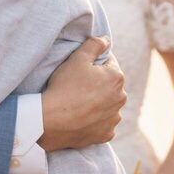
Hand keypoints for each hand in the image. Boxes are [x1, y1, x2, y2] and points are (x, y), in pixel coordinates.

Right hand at [38, 36, 125, 151]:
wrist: (52, 121)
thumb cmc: (65, 87)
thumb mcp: (77, 58)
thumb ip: (95, 44)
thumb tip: (106, 39)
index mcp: (117, 77)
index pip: (108, 62)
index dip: (93, 63)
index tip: (79, 69)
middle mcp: (121, 98)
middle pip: (109, 84)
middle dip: (97, 83)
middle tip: (76, 85)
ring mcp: (114, 118)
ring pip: (107, 104)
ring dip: (98, 102)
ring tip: (78, 102)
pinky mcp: (106, 134)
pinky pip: (103, 123)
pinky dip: (94, 120)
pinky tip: (81, 117)